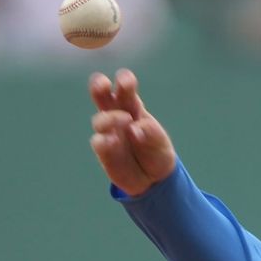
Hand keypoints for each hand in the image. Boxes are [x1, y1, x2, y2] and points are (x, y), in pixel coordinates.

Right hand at [88, 68, 176, 196]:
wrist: (153, 179)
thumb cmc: (156, 152)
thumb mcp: (160, 142)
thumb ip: (150, 132)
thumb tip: (133, 128)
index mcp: (133, 107)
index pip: (125, 89)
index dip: (124, 81)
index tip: (126, 81)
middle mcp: (117, 116)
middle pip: (103, 96)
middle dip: (100, 86)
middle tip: (103, 84)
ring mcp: (108, 132)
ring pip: (99, 120)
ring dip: (110, 120)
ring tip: (126, 122)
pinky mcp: (103, 149)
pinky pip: (99, 142)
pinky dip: (106, 141)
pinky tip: (115, 142)